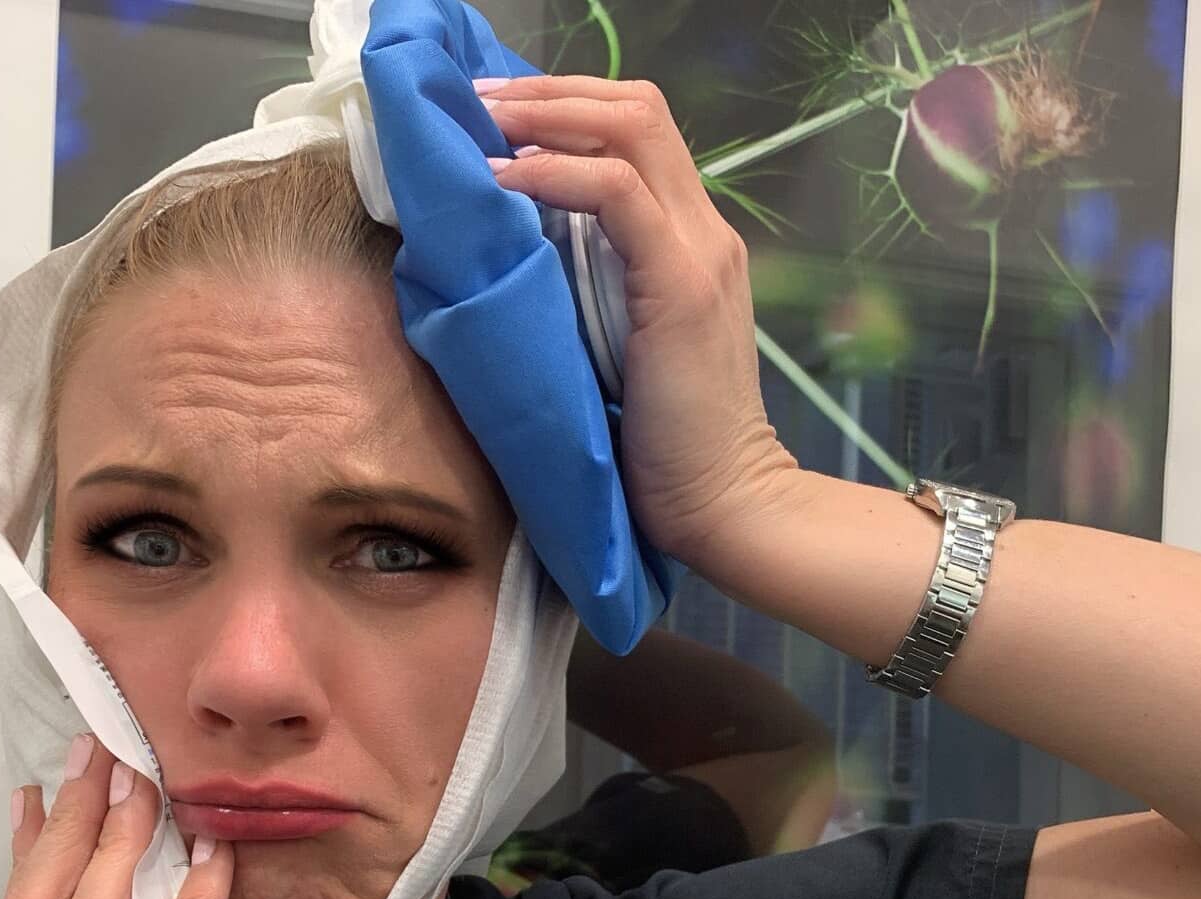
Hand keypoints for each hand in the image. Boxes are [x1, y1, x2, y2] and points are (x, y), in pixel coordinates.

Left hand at [481, 74, 800, 564]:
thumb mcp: (613, 347)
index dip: (567, 107)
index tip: (495, 119)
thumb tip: (513, 257)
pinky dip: (555, 174)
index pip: (639, 131)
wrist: (724, 503)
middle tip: (477, 101)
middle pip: (637, 108)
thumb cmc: (660, 448)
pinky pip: (618, 193)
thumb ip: (587, 292)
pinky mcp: (681, 283)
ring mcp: (699, 250)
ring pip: (632, 129)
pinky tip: (504, 181)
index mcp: (690, 241)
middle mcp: (704, 230)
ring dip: (546, 115)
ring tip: (483, 123)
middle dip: (550, 92)